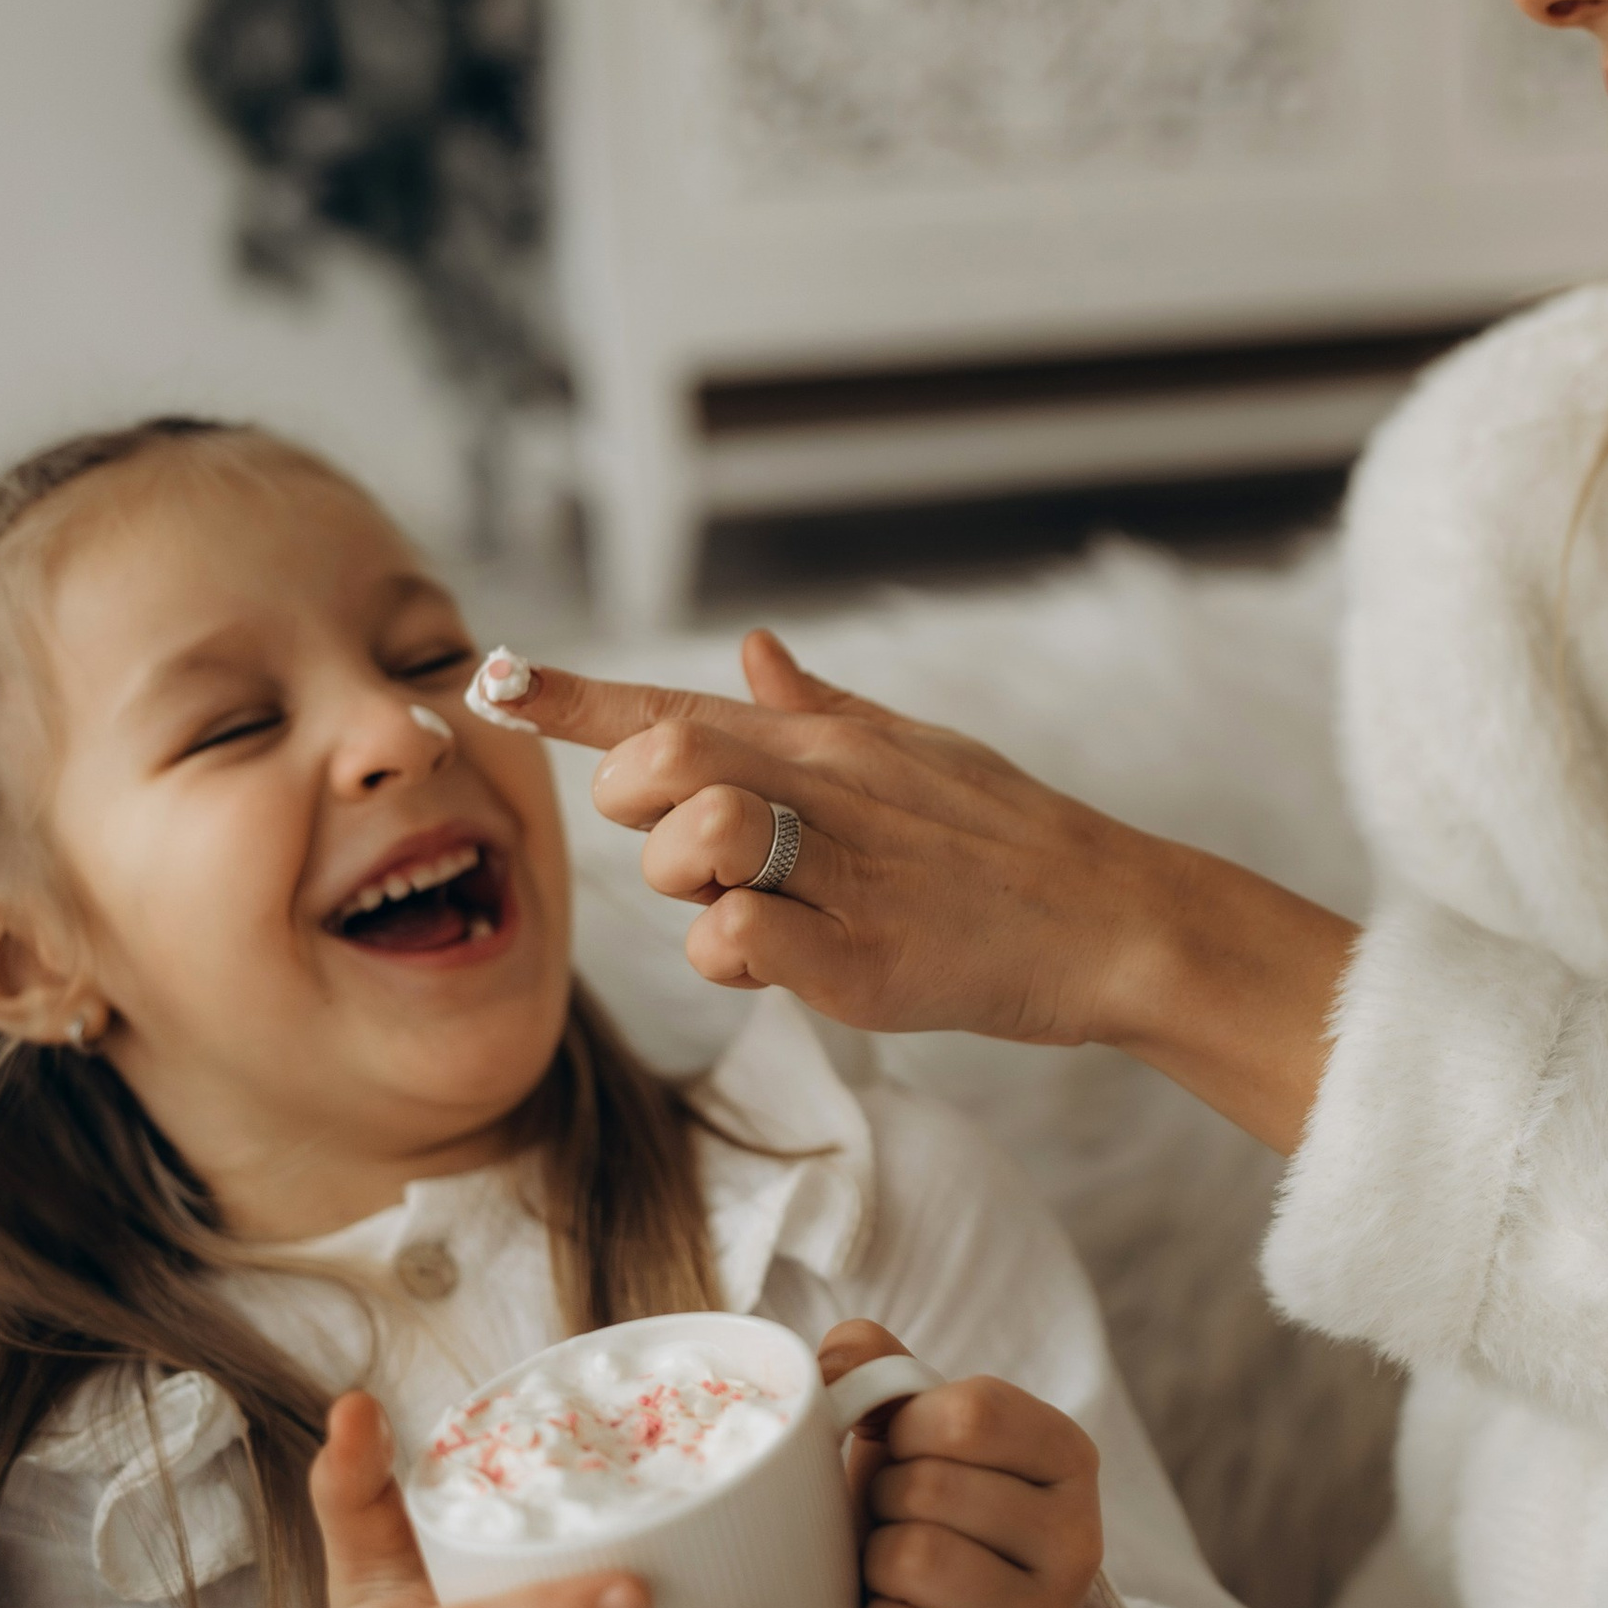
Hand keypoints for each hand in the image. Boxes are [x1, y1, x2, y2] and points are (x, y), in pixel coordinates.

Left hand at [505, 632, 1180, 1049]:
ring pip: (692, 848)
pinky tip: (777, 959)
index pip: (673, 704)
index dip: (571, 698)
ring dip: (688, 885)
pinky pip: (740, 945)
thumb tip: (755, 646)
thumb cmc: (1007, 839)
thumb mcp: (915, 751)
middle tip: (691, 848)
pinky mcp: (863, 962)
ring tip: (753, 902)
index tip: (494, 680)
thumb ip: (817, 708)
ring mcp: (843, 874)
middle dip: (636, 803)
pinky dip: (731, 955)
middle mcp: (826, 791)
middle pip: (662, 759)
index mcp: (826, 744)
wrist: (1113, 918)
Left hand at [820, 1319, 1141, 1607]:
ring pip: (911, 1559)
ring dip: (871, 1568)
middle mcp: (1079, 1539)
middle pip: (930, 1487)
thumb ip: (878, 1371)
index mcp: (1067, 1455)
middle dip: (881, 1504)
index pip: (971, 1412)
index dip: (906, 1429)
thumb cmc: (914, 1522)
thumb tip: (836, 1357)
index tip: (904, 1456)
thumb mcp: (908, 1436)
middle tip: (894, 1530)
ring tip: (891, 1582)